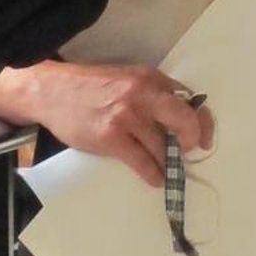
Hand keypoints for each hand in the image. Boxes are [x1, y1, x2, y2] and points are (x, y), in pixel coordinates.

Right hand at [0, 61, 213, 190]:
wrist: (52, 92)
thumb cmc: (90, 88)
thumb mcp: (126, 79)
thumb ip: (152, 93)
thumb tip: (181, 117)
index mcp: (149, 78)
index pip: (187, 99)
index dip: (201, 121)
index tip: (203, 137)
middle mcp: (142, 94)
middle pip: (184, 120)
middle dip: (192, 140)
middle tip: (189, 152)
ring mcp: (127, 117)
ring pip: (163, 148)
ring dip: (169, 163)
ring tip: (168, 169)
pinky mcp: (111, 138)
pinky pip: (144, 163)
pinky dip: (154, 174)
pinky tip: (155, 178)